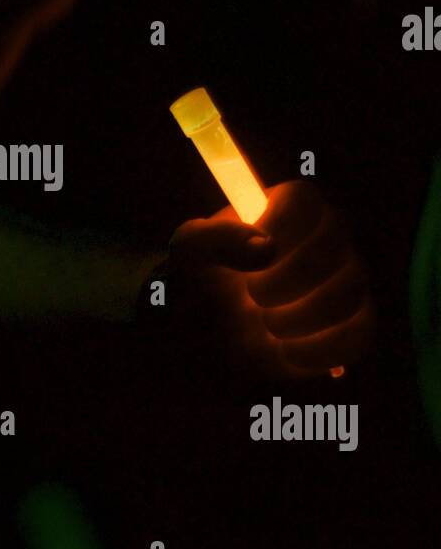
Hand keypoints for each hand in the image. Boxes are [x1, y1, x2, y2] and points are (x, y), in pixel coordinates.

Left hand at [168, 181, 374, 379]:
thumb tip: (265, 246)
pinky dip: (319, 348)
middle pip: (334, 242)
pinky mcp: (354, 324)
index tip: (258, 250)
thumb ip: (216, 238)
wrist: (208, 337)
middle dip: (287, 278)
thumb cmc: (200, 283)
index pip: (303, 198)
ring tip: (266, 324)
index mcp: (283, 210)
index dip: (282, 223)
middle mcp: (323, 238)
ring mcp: (344, 281)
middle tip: (252, 296)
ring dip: (300, 315)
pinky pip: (358, 333)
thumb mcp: (190, 255)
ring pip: (349, 290)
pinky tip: (285, 350)